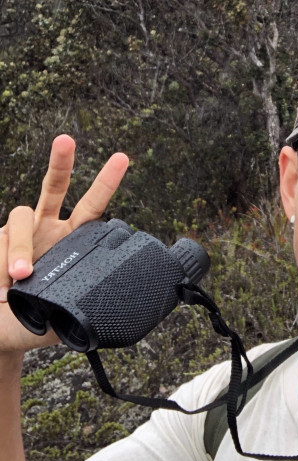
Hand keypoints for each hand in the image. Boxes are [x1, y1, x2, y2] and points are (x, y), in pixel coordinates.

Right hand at [0, 135, 128, 353]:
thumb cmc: (31, 321)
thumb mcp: (63, 315)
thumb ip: (80, 304)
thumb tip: (102, 300)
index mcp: (71, 241)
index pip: (92, 208)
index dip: (106, 183)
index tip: (123, 157)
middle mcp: (45, 229)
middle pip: (54, 186)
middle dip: (61, 162)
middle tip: (66, 140)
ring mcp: (17, 232)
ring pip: (19, 218)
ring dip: (17, 249)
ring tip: (17, 278)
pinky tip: (0, 290)